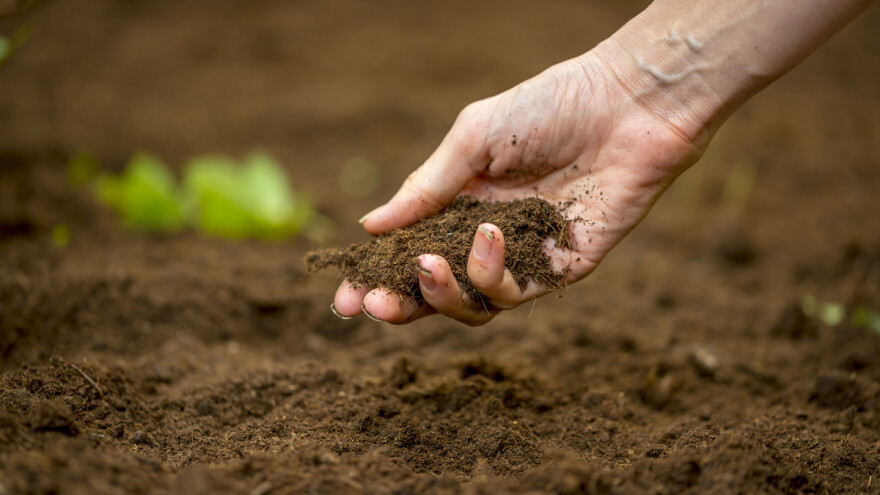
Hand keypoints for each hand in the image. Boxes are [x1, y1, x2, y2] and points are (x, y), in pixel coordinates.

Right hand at [333, 50, 706, 324]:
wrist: (625, 106)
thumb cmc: (549, 107)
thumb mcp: (472, 140)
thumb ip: (425, 187)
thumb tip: (369, 226)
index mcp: (459, 205)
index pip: (409, 252)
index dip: (377, 277)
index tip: (345, 295)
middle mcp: (486, 238)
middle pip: (435, 292)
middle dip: (401, 305)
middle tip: (374, 305)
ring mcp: (523, 257)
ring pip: (471, 305)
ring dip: (442, 293)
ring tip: (429, 262)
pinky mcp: (559, 270)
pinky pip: (514, 294)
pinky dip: (490, 273)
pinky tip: (488, 235)